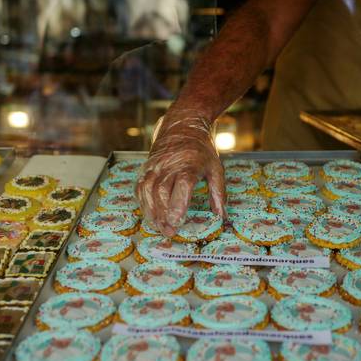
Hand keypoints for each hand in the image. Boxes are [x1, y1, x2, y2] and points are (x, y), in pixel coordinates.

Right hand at [135, 110, 225, 236]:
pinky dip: (143, 205)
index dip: (178, 204)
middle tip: (170, 231)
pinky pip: (140, 189)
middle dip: (164, 214)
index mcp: (189, 164)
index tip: (177, 221)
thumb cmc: (200, 151)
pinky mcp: (145, 169)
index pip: (181, 184)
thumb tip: (221, 216)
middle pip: (161, 191)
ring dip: (152, 212)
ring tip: (160, 228)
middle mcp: (168, 165)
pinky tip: (151, 216)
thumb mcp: (215, 168)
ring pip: (148, 191)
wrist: (180, 128)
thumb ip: (218, 193)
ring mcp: (154, 167)